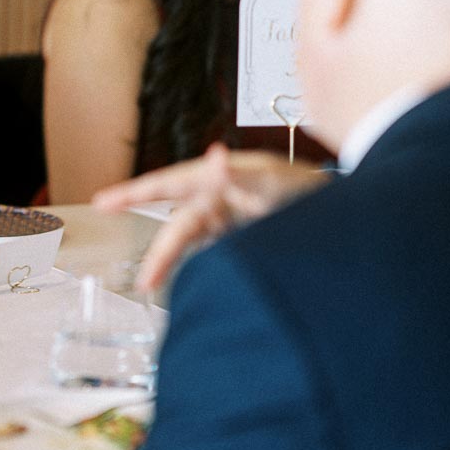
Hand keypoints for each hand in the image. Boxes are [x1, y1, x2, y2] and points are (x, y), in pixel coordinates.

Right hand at [93, 143, 330, 290]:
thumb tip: (212, 159)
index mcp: (220, 179)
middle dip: (160, 254)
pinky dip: (198, 273)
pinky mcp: (239, 245)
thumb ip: (244, 174)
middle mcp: (218, 200)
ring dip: (174, 266)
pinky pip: (208, 258)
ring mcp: (228, 224)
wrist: (347, 222)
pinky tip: (193, 290)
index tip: (102, 202)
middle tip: (145, 282)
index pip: (169, 185)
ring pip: (190, 246)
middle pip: (178, 228)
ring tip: (160, 291)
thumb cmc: (310, 189)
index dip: (134, 193)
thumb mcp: (277, 180)